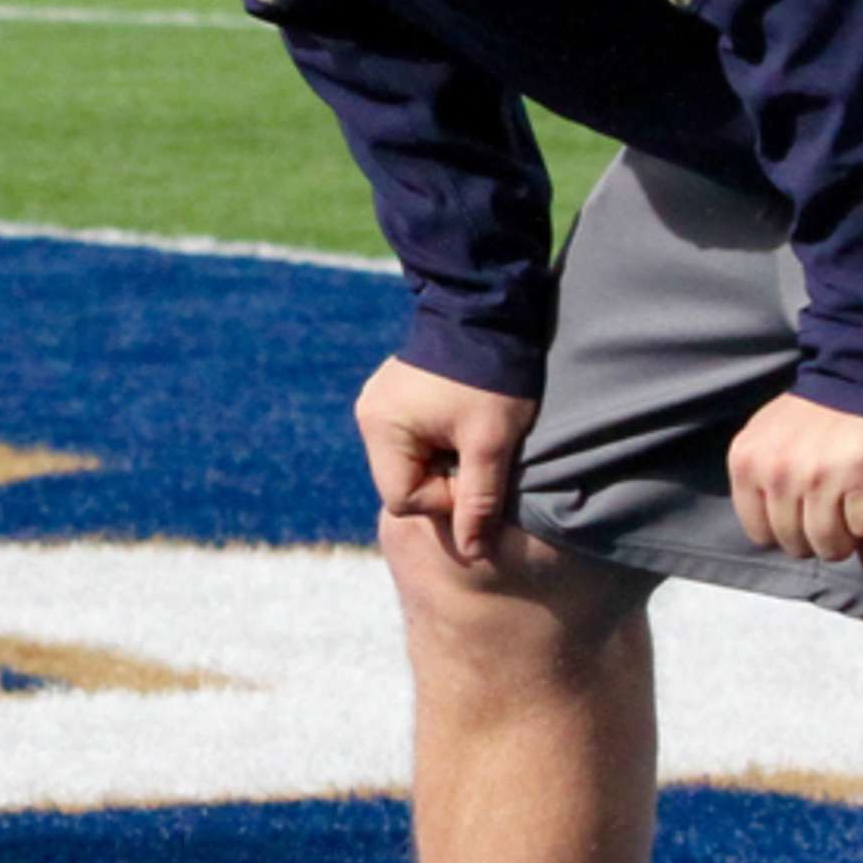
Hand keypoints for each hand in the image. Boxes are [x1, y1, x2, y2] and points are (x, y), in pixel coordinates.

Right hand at [354, 357, 539, 564]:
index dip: (446, 497)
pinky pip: (413, 439)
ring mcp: (379, 403)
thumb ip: (479, 500)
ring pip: (410, 462)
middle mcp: (369, 415)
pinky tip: (463, 419)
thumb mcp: (491, 443)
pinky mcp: (396, 394)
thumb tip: (472, 554)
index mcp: (381, 427)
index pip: (406, 498)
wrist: (490, 308)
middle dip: (444, 478)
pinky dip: (440, 440)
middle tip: (479, 453)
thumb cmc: (492, 376)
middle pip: (404, 482)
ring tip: (472, 432)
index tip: (478, 469)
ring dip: (444, 459)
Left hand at [729, 393, 862, 562]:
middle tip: (834, 510)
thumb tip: (768, 528)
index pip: (760, 533)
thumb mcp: (768, 433)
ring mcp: (821, 477)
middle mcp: (779, 471)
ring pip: (829, 544)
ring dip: (846, 535)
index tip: (805, 513)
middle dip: (818, 536)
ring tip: (853, 508)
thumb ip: (759, 474)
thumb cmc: (820, 410)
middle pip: (795, 543)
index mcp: (748, 460)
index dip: (786, 529)